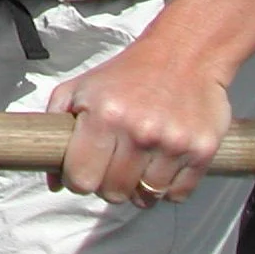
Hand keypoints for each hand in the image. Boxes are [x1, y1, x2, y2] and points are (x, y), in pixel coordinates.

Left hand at [46, 36, 230, 206]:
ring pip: (146, 199)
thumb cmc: (126, 74)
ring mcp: (172, 144)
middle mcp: (138, 132)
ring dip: (138, 189)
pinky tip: (161, 166)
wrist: (184, 54)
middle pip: (113, 194)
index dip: (77, 180)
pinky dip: (167, 189)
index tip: (83, 171)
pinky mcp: (201, 152)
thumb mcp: (80, 87)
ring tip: (138, 165)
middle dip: (107, 185)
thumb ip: (56, 126)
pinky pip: (177, 195)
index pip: (82, 178)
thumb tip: (53, 182)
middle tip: (112, 166)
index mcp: (104, 115)